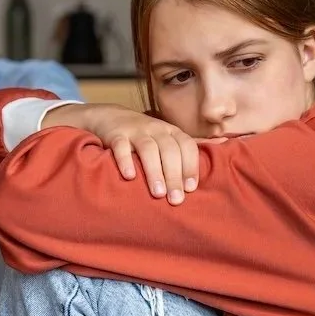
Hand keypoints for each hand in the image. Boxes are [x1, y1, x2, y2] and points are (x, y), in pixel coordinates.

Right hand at [45, 104, 199, 203]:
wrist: (110, 116)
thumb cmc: (144, 136)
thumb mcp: (164, 139)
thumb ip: (181, 153)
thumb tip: (205, 168)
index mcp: (171, 132)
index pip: (187, 146)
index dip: (191, 166)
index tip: (190, 188)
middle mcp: (156, 129)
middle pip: (169, 150)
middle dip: (174, 176)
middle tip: (175, 199)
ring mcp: (135, 131)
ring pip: (148, 149)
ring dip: (155, 172)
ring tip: (158, 193)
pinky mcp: (116, 135)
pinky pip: (121, 147)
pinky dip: (125, 161)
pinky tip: (129, 177)